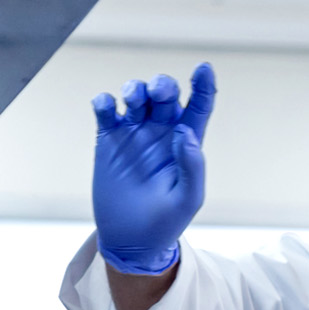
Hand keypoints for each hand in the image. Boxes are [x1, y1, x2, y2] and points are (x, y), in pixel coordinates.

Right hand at [91, 64, 215, 275]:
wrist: (131, 240)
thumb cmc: (166, 222)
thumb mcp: (187, 199)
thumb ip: (192, 166)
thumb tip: (186, 133)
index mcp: (187, 142)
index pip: (200, 106)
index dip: (204, 85)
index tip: (204, 69)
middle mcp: (162, 131)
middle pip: (165, 93)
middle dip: (162, 84)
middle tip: (157, 93)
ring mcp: (134, 133)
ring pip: (136, 95)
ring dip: (135, 89)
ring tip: (132, 101)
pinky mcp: (108, 139)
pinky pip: (105, 110)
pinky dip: (104, 101)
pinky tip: (106, 108)